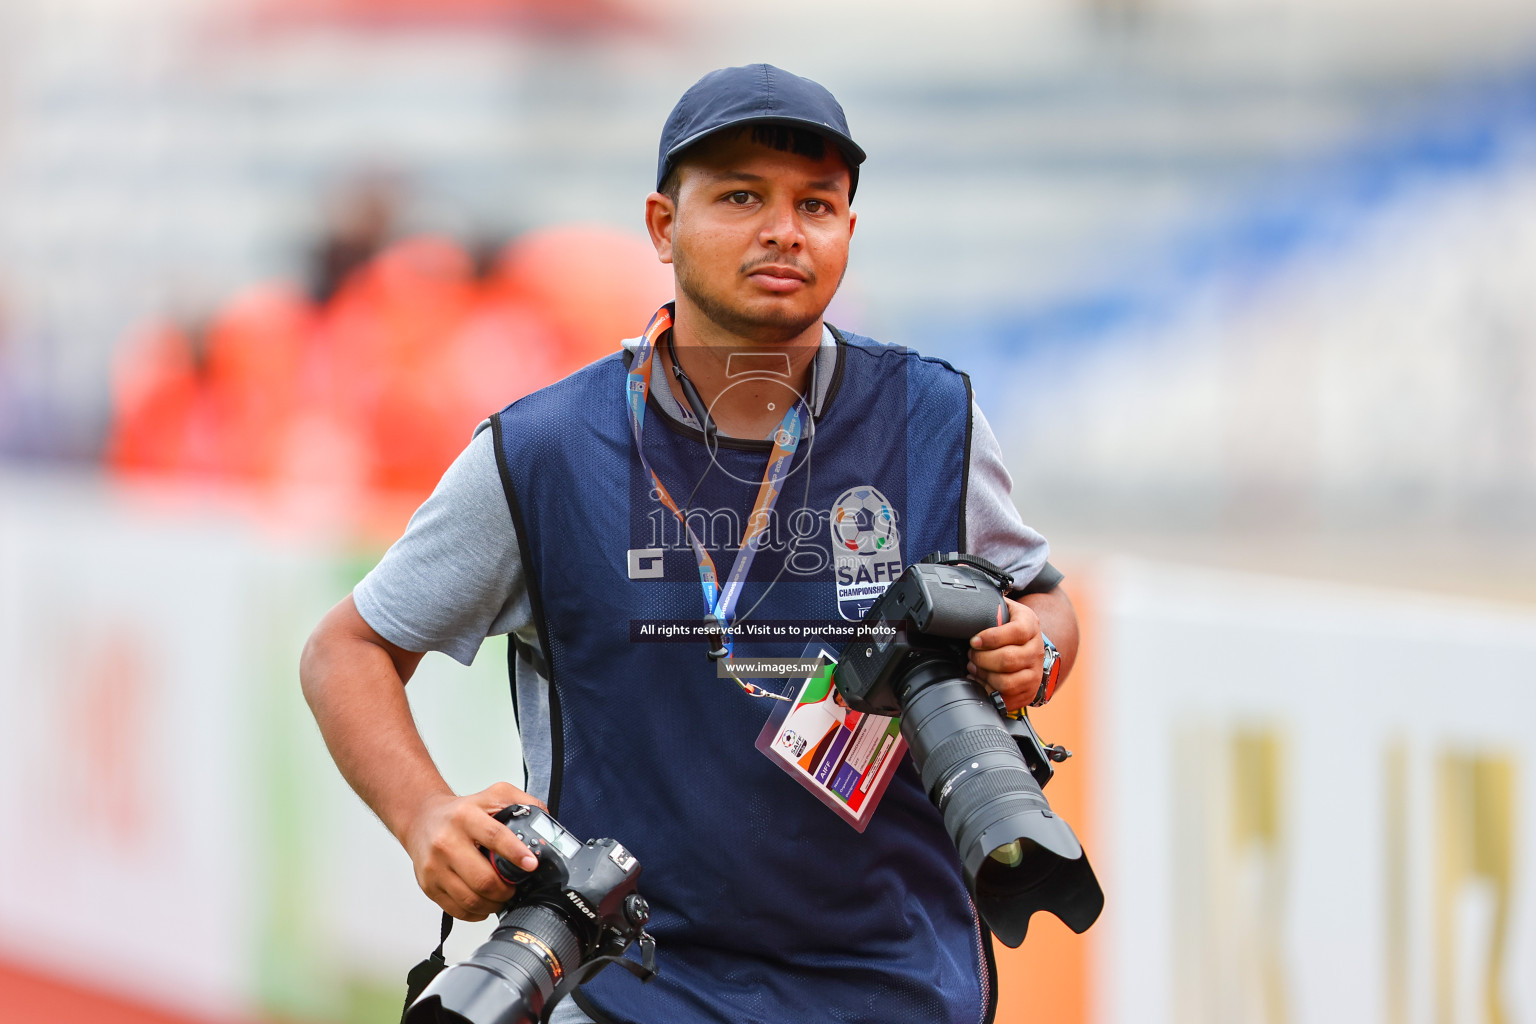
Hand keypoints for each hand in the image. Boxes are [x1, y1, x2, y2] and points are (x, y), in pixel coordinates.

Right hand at [402, 781, 545, 920]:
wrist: (423, 820)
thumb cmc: (460, 812)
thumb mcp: (493, 796)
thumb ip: (522, 803)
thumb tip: (546, 825)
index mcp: (466, 817)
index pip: (495, 836)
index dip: (516, 853)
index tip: (531, 864)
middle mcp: (446, 841)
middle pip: (483, 878)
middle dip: (506, 890)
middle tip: (514, 888)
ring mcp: (434, 866)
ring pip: (470, 899)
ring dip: (492, 904)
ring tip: (500, 897)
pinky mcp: (428, 885)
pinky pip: (456, 909)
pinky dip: (475, 913)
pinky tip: (483, 903)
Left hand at [967, 597, 1043, 713]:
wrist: (1030, 647)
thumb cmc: (1010, 628)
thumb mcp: (1005, 610)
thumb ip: (990, 604)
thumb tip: (965, 594)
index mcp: (1030, 626)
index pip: (1015, 632)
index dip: (991, 638)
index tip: (974, 641)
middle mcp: (1036, 650)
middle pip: (1007, 659)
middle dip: (981, 659)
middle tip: (971, 655)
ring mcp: (1035, 673)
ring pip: (1007, 681)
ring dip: (984, 675)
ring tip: (974, 668)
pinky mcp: (1029, 691)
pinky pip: (1007, 697)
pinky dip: (989, 690)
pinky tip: (981, 680)